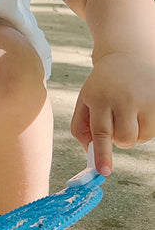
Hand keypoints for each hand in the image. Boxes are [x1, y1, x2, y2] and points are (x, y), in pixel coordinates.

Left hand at [71, 52, 154, 175]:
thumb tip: (90, 153)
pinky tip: (140, 110)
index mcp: (99, 98)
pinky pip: (154, 128)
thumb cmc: (101, 86)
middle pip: (124, 139)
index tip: (103, 171)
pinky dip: (147, 126)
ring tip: (129, 113)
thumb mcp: (85, 100)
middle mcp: (123, 97)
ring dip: (135, 133)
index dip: (102, 154)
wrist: (124, 58)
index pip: (100, 131)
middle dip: (120, 140)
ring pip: (143, 137)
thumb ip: (81, 127)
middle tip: (117, 124)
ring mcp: (145, 98)